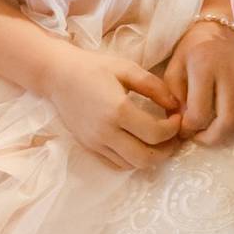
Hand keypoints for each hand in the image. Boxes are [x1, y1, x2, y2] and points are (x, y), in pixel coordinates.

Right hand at [46, 47, 183, 168]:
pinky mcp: (89, 147)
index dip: (173, 129)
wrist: (57, 75)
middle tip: (173, 136)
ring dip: (151, 157)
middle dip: (167, 150)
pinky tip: (138, 144)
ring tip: (159, 141)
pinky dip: (133, 160)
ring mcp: (96, 142)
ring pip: (132, 165)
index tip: (177, 117)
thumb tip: (176, 105)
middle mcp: (106, 132)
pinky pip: (116, 164)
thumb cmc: (92, 67)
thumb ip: (154, 86)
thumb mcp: (126, 68)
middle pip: (146, 158)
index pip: (155, 133)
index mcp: (118, 110)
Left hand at [164, 20, 233, 145]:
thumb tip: (183, 123)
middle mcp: (229, 71)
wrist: (213, 28)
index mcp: (203, 68)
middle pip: (230, 119)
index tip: (184, 130)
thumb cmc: (190, 51)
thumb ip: (174, 97)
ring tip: (224, 126)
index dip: (190, 129)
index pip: (199, 113)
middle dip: (214, 137)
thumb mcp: (173, 69)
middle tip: (202, 136)